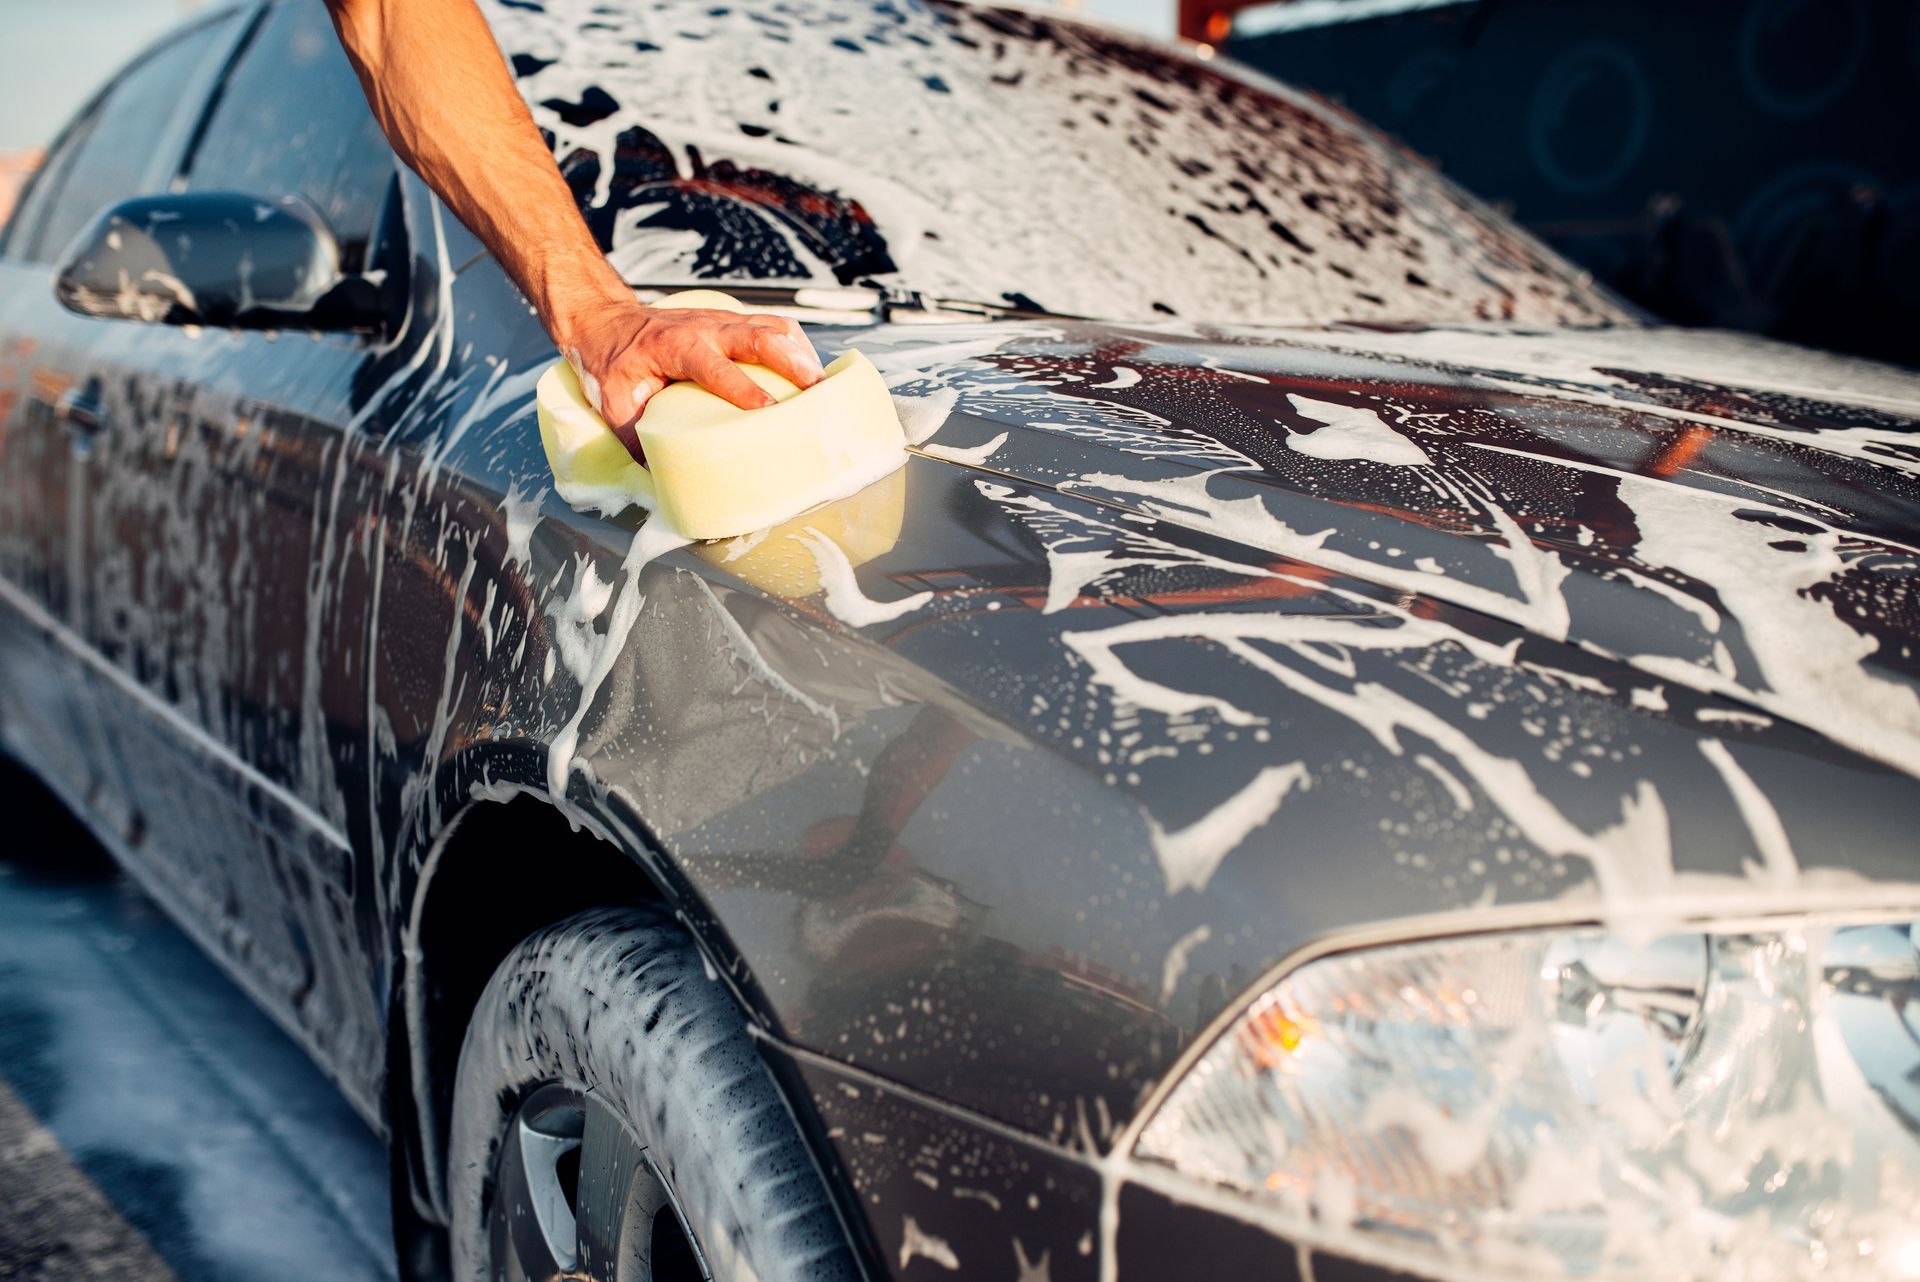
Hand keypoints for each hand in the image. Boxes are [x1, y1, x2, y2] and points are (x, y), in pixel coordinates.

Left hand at [557, 295, 826, 432]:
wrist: (606, 321)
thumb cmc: (610, 364)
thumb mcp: (613, 405)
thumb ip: (638, 442)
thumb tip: (666, 483)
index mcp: (674, 347)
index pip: (717, 368)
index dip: (744, 388)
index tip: (770, 409)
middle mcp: (704, 328)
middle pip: (758, 336)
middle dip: (793, 362)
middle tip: (819, 389)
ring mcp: (721, 321)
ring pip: (774, 326)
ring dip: (802, 353)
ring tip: (825, 385)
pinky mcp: (733, 322)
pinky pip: (775, 326)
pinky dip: (797, 346)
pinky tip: (810, 371)